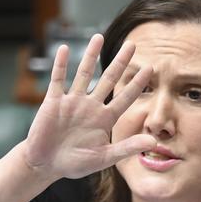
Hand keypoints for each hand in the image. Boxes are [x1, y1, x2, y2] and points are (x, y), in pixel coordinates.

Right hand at [24, 33, 155, 179]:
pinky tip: (64, 49)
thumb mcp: (104, 157)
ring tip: (99, 37)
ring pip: (83, 73)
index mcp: (105, 119)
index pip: (125, 97)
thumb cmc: (75, 164)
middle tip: (132, 44)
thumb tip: (154, 142)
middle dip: (120, 62)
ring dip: (90, 55)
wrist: (45, 165)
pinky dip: (60, 65)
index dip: (137, 83)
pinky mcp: (53, 102)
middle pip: (108, 79)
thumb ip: (127, 147)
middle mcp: (90, 107)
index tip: (150, 68)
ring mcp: (72, 102)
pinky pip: (58, 79)